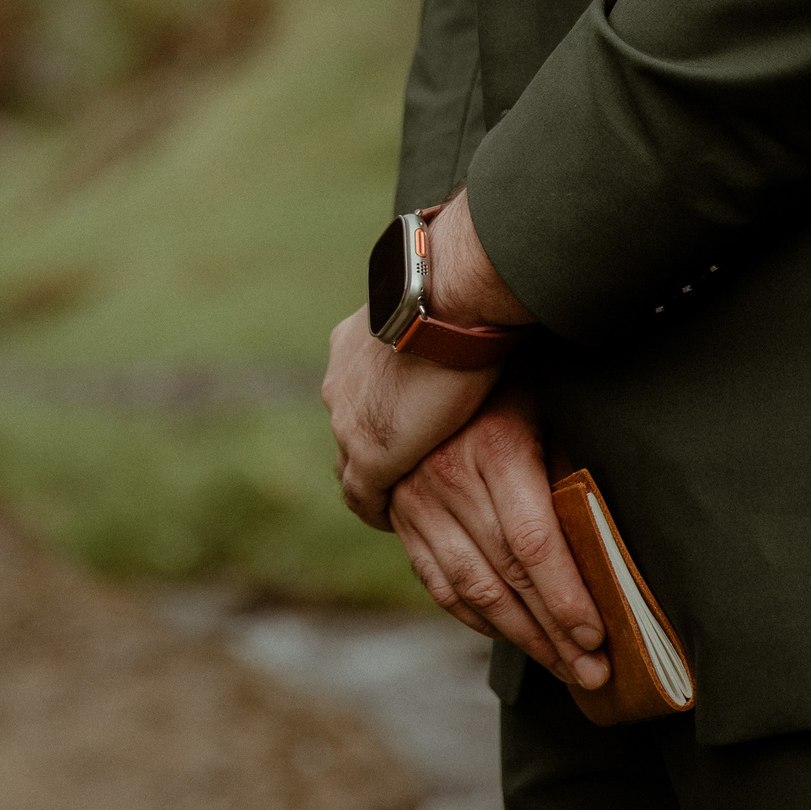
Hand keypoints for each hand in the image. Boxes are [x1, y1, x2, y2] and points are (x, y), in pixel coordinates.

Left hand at [323, 189, 533, 527]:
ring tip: (400, 506)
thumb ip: (440, 319)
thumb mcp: (439, 302)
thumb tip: (471, 311)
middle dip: (371, 449)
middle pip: (349, 426)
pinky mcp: (369, 453)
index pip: (357, 392)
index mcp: (354, 344)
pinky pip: (363, 496)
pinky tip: (396, 522)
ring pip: (351, 463)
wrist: (446, 295)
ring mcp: (347, 418)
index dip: (379, 416)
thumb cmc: (460, 287)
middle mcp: (339, 381)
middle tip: (401, 472)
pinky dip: (378, 510)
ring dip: (374, 482)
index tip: (400, 431)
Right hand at [389, 382, 609, 691]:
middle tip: (591, 674)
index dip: (567, 597)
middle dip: (552, 632)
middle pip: (505, 575)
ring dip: (516, 634)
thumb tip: (606, 534)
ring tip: (558, 667)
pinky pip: (433, 574)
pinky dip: (468, 612)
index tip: (599, 637)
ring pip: (468, 584)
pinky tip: (501, 631)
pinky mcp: (398, 507)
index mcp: (495, 448)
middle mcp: (448, 477)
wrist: (424, 330)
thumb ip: (568, 466)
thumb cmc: (505, 365)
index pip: (535, 544)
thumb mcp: (546, 404)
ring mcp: (416, 495)